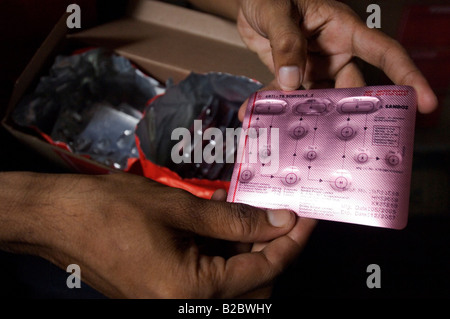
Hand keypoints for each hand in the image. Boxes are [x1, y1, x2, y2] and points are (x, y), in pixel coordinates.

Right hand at [1, 172, 314, 297]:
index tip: (308, 217)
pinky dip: (223, 253)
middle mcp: (185, 306)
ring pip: (232, 283)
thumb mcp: (181, 207)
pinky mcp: (164, 292)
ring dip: (246, 248)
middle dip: (269, 247)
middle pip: (252, 284)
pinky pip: (208, 279)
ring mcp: (173, 302)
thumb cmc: (111, 210)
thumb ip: (235, 219)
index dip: (290, 241)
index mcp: (192, 291)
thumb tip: (279, 221)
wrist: (59, 219)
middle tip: (276, 212)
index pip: (263, 269)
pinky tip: (224, 223)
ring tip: (249, 213)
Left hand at [237, 0, 437, 119]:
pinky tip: (265, 115)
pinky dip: (280, 106)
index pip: (384, 52)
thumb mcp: (278, 11)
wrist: (247, 1)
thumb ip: (285, 43)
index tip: (423, 102)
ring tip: (295, 131)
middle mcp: (333, 50)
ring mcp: (314, 65)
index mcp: (343, 29)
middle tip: (339, 136)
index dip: (406, 76)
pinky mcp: (293, 75)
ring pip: (321, 98)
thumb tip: (291, 80)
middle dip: (346, 111)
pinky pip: (291, 96)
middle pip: (351, 87)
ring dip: (308, 114)